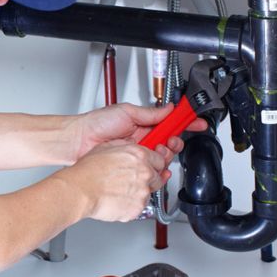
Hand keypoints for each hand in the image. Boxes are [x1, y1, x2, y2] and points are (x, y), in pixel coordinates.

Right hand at [58, 139, 170, 222]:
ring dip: (138, 192)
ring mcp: (143, 191)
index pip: (161, 159)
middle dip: (148, 178)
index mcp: (139, 155)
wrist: (80, 191)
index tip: (150, 166)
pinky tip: (117, 199)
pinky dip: (130, 204)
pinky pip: (139, 206)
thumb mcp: (106, 147)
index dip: (154, 164)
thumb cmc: (88, 171)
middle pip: (158, 176)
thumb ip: (125, 147)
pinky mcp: (138, 208)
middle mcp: (145, 172)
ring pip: (149, 193)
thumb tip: (130, 146)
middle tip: (131, 180)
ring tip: (119, 190)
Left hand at [71, 102, 207, 161]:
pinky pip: (151, 168)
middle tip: (169, 141)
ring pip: (163, 156)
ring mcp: (138, 152)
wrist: (79, 141)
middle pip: (170, 141)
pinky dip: (157, 168)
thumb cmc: (96, 124)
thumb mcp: (127, 112)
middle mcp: (143, 138)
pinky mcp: (133, 165)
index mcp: (143, 123)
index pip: (170, 122)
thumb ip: (150, 113)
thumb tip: (169, 108)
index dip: (185, 122)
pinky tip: (155, 165)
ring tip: (156, 150)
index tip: (197, 121)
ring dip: (165, 154)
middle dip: (175, 141)